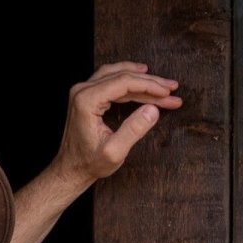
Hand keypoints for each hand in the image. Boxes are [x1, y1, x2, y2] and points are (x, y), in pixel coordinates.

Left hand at [52, 61, 181, 189]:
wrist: (70, 168)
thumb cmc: (89, 163)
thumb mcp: (114, 152)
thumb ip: (133, 130)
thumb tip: (153, 109)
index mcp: (86, 101)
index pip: (124, 82)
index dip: (150, 85)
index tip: (169, 92)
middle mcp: (82, 91)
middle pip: (122, 76)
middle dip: (151, 82)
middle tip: (173, 88)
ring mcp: (82, 91)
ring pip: (118, 75)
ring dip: (142, 79)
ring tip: (164, 86)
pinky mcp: (85, 95)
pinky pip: (111, 80)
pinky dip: (130, 81)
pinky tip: (143, 78)